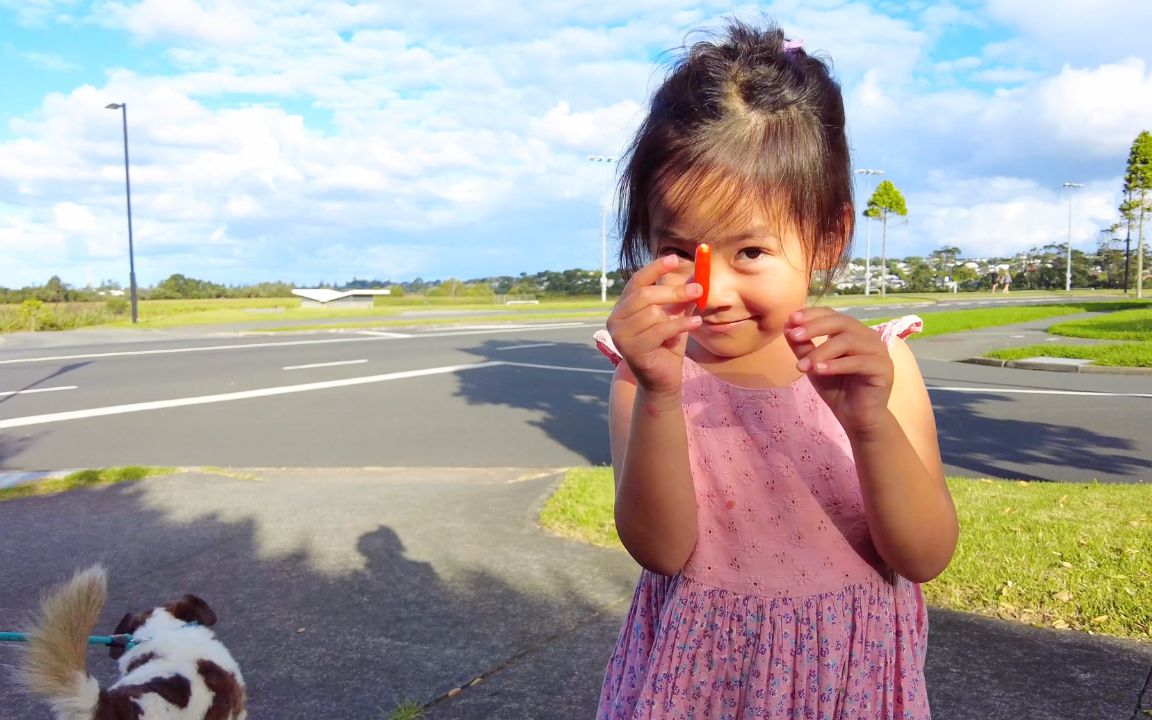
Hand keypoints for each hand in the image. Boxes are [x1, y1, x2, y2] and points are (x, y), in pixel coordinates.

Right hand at [606, 255, 702, 396]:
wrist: (664, 379)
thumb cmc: (667, 345)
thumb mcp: (676, 315)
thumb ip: (682, 296)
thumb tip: (698, 271)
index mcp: (624, 306)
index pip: (637, 280)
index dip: (655, 268)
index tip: (675, 259)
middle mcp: (616, 319)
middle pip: (644, 295)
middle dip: (674, 291)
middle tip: (698, 289)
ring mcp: (620, 336)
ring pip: (651, 313)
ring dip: (678, 314)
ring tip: (694, 318)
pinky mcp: (631, 351)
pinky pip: (659, 331)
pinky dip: (680, 326)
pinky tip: (695, 325)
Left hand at [784, 307, 893, 434]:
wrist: (856, 418)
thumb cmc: (837, 388)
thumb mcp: (814, 365)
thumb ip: (802, 346)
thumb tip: (787, 325)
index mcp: (853, 332)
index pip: (833, 314)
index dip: (812, 314)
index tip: (791, 319)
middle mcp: (868, 336)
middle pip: (842, 322)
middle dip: (815, 327)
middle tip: (794, 336)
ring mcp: (879, 351)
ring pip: (848, 341)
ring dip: (822, 351)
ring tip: (802, 365)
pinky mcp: (883, 368)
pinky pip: (859, 362)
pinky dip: (836, 365)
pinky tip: (818, 371)